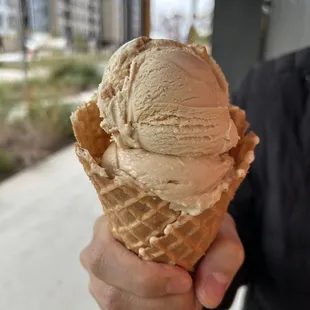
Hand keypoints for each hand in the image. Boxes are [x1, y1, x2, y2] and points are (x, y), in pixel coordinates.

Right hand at [80, 214, 243, 309]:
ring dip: (158, 309)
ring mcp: (102, 277)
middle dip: (157, 300)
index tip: (184, 279)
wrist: (188, 231)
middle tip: (190, 291)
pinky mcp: (110, 293)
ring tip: (185, 295)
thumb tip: (208, 296)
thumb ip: (222, 255)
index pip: (106, 254)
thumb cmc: (196, 225)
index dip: (143, 276)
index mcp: (115, 221)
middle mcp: (100, 249)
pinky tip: (172, 300)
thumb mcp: (218, 231)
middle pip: (112, 292)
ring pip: (117, 308)